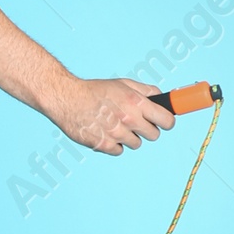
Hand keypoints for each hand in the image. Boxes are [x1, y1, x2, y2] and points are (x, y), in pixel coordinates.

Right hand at [46, 75, 173, 155]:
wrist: (66, 98)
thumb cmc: (94, 90)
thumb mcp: (122, 83)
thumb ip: (145, 90)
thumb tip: (162, 97)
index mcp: (136, 102)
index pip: (167, 121)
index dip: (166, 121)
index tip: (163, 122)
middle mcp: (128, 119)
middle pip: (154, 135)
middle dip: (147, 129)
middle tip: (136, 123)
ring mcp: (116, 133)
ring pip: (136, 144)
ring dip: (129, 137)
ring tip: (116, 126)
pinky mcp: (103, 144)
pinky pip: (119, 150)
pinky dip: (114, 144)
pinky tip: (106, 132)